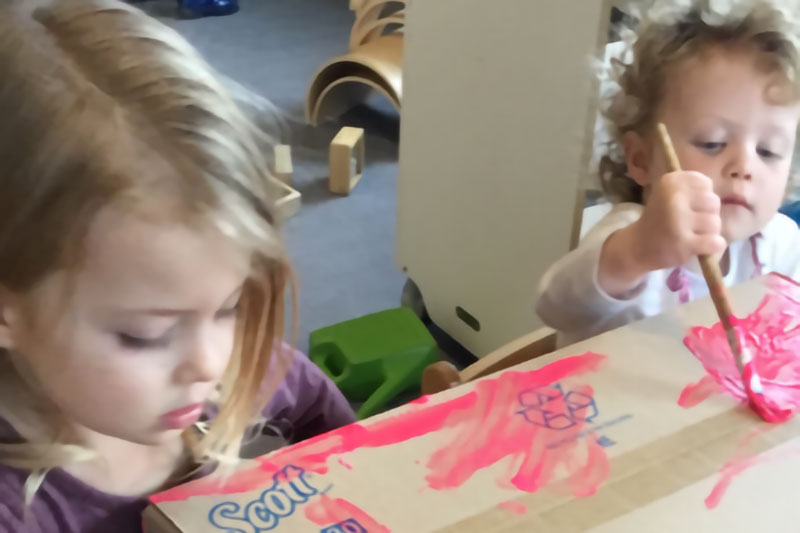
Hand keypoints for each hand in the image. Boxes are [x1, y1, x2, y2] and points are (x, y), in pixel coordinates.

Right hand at [598, 171, 725, 297]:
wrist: (638, 246)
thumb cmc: (660, 218)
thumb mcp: (669, 193)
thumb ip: (693, 189)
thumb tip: (719, 197)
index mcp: (670, 181)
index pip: (706, 184)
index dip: (701, 197)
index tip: (686, 206)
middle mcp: (674, 197)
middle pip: (714, 203)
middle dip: (707, 215)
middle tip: (689, 224)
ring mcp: (678, 221)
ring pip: (715, 224)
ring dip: (708, 233)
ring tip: (692, 236)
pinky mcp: (684, 243)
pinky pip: (716, 242)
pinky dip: (713, 247)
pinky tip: (700, 248)